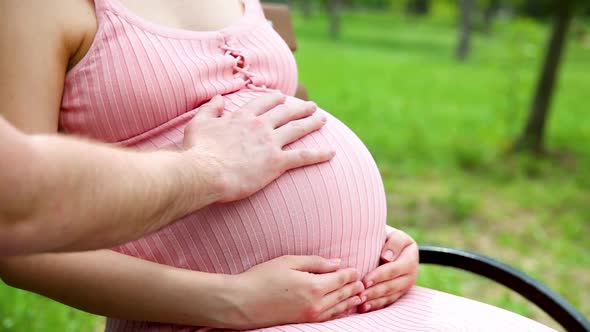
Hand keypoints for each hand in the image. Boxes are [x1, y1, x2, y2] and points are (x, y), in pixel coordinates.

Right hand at [183, 93, 333, 202]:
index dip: (274, 99)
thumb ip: (210, 109)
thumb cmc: (198, 151)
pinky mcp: (277, 162)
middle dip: (300, 108)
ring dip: (312, 123)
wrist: (204, 172)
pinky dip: (319, 154)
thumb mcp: (198, 124)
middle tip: (311, 106)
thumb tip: (218, 98)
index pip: (263, 102)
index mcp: (242, 117)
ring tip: (323, 119)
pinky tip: (332, 152)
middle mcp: (260, 126)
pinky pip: (303, 156)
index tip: (282, 97)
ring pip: (297, 129)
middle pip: (285, 112)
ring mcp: (270, 143)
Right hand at [221, 255, 364, 329]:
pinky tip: (341, 310)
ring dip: (349, 301)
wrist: (242, 303)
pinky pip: (327, 318)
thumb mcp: (289, 262)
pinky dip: (338, 312)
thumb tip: (337, 263)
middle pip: (342, 294)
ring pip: (337, 308)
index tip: (356, 269)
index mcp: (314, 286)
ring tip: (359, 296)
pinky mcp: (302, 322)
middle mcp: (316, 304)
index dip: (350, 273)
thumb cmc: (262, 278)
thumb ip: (316, 262)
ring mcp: (310, 316)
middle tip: (362, 282)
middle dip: (353, 288)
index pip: (341, 279)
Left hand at [358, 227, 417, 312]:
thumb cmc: (384, 235)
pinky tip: (364, 308)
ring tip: (360, 303)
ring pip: (390, 295)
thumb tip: (386, 258)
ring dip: (375, 301)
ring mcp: (406, 284)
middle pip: (392, 285)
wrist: (386, 242)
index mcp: (410, 256)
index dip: (379, 276)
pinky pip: (388, 301)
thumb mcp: (391, 233)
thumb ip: (393, 242)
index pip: (394, 269)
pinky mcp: (399, 292)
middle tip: (359, 295)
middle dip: (375, 291)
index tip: (365, 281)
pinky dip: (376, 305)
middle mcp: (411, 273)